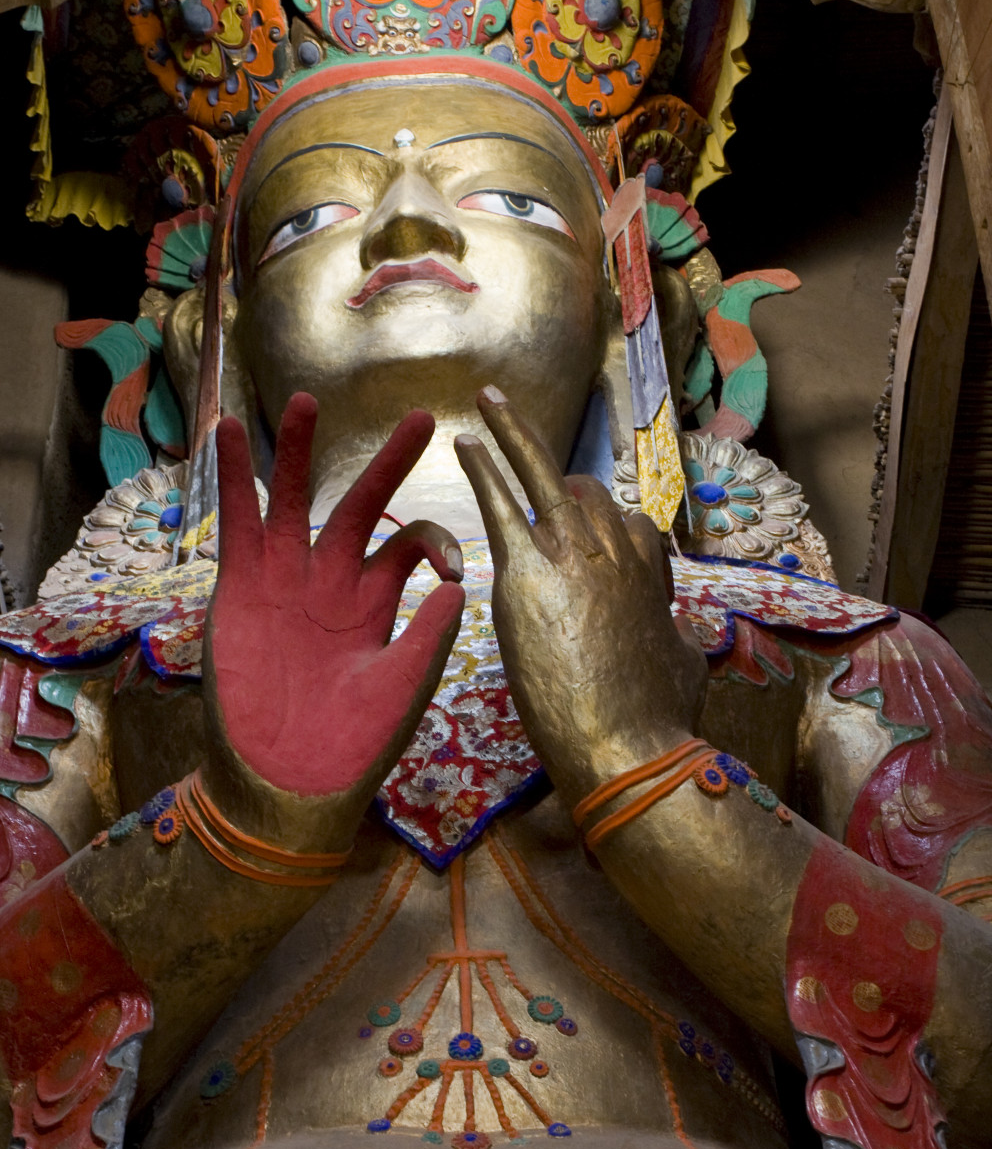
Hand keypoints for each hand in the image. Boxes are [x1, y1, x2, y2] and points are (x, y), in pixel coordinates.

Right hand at [204, 394, 464, 847]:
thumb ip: (429, 636)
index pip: (409, 545)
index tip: (446, 567)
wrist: (289, 782)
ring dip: (297, 453)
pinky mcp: (242, 588)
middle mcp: (332, 584)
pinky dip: (232, 477)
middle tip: (418, 418)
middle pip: (360, 506)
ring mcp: (285, 582)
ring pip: (293, 501)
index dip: (432, 540)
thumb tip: (459, 586)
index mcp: (377, 604)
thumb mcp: (403, 687)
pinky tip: (228, 430)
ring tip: (305, 401)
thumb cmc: (352, 745)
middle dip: (385, 464)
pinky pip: (238, 522)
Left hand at [455, 386, 706, 804]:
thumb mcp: (685, 664)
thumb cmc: (660, 718)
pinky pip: (503, 504)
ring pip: (544, 478)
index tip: (584, 543)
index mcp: (648, 574)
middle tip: (524, 454)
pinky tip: (464, 439)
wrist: (629, 745)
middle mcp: (614, 553)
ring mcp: (573, 558)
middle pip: (586, 492)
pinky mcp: (529, 575)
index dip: (605, 531)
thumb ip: (678, 636)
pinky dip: (482, 467)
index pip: (627, 522)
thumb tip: (685, 633)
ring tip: (490, 403)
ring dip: (514, 436)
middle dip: (557, 480)